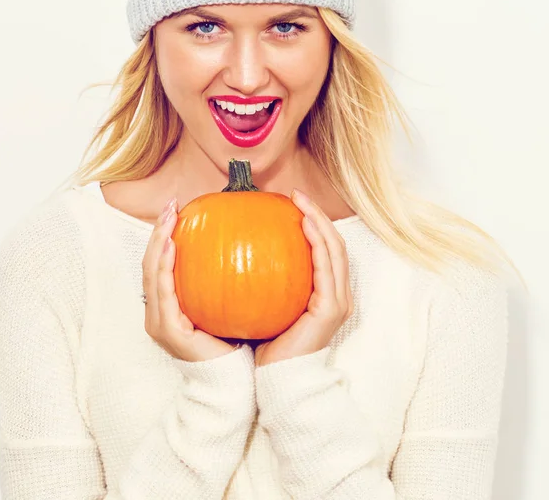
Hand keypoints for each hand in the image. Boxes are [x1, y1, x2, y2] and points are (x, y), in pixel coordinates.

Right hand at [142, 197, 238, 362]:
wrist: (234, 382)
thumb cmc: (235, 344)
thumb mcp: (228, 305)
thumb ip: (224, 281)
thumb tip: (243, 245)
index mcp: (169, 307)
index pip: (161, 265)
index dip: (164, 237)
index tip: (177, 210)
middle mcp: (158, 313)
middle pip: (151, 264)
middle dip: (158, 232)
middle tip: (171, 205)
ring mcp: (160, 322)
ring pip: (151, 273)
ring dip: (158, 242)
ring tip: (169, 216)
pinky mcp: (168, 329)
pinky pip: (163, 291)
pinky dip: (165, 267)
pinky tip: (174, 244)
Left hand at [254, 189, 353, 366]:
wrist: (278, 380)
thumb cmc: (268, 345)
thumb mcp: (267, 306)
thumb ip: (264, 281)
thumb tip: (238, 251)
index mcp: (326, 295)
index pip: (326, 251)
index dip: (315, 224)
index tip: (294, 203)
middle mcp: (338, 295)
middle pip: (335, 244)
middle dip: (319, 215)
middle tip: (297, 194)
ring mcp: (338, 301)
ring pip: (335, 251)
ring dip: (320, 222)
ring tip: (301, 202)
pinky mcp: (331, 308)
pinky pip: (326, 267)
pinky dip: (318, 243)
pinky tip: (303, 225)